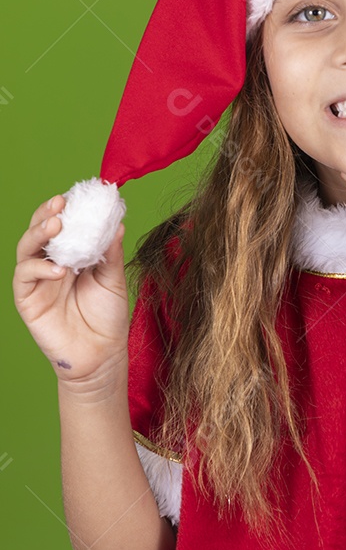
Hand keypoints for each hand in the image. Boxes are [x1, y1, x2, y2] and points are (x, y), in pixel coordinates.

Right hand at [13, 194, 129, 385]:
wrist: (102, 354)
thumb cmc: (108, 316)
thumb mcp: (114, 279)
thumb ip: (111, 252)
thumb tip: (116, 222)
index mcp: (71, 255)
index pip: (63, 225)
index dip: (66, 209)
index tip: (77, 195)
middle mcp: (50, 264)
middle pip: (39, 231)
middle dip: (46, 213)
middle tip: (60, 203)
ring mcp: (37, 281)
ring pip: (26, 249)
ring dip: (38, 234)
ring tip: (56, 224)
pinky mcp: (28, 300)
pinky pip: (25, 277)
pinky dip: (39, 268)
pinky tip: (59, 268)